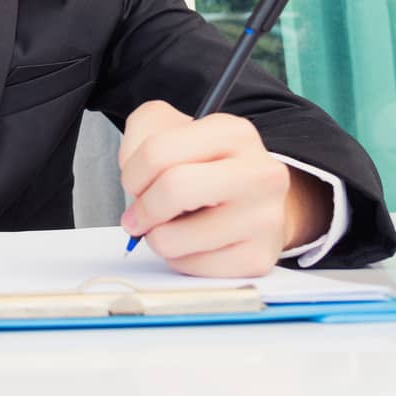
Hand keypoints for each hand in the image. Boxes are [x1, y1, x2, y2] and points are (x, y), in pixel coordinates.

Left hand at [117, 100, 324, 276]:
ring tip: (173, 226)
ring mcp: (263, 218)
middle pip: (173, 190)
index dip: (132, 174)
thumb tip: (135, 184)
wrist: (257, 200)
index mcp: (233, 133)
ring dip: (158, 237)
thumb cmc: (207, 165)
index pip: (158, 152)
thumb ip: (140, 136)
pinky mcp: (257, 258)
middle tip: (139, 215)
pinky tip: (194, 243)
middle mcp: (258, 173)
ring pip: (173, 238)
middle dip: (143, 208)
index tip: (135, 184)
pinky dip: (180, 259)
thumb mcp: (170, 128)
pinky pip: (191, 268)